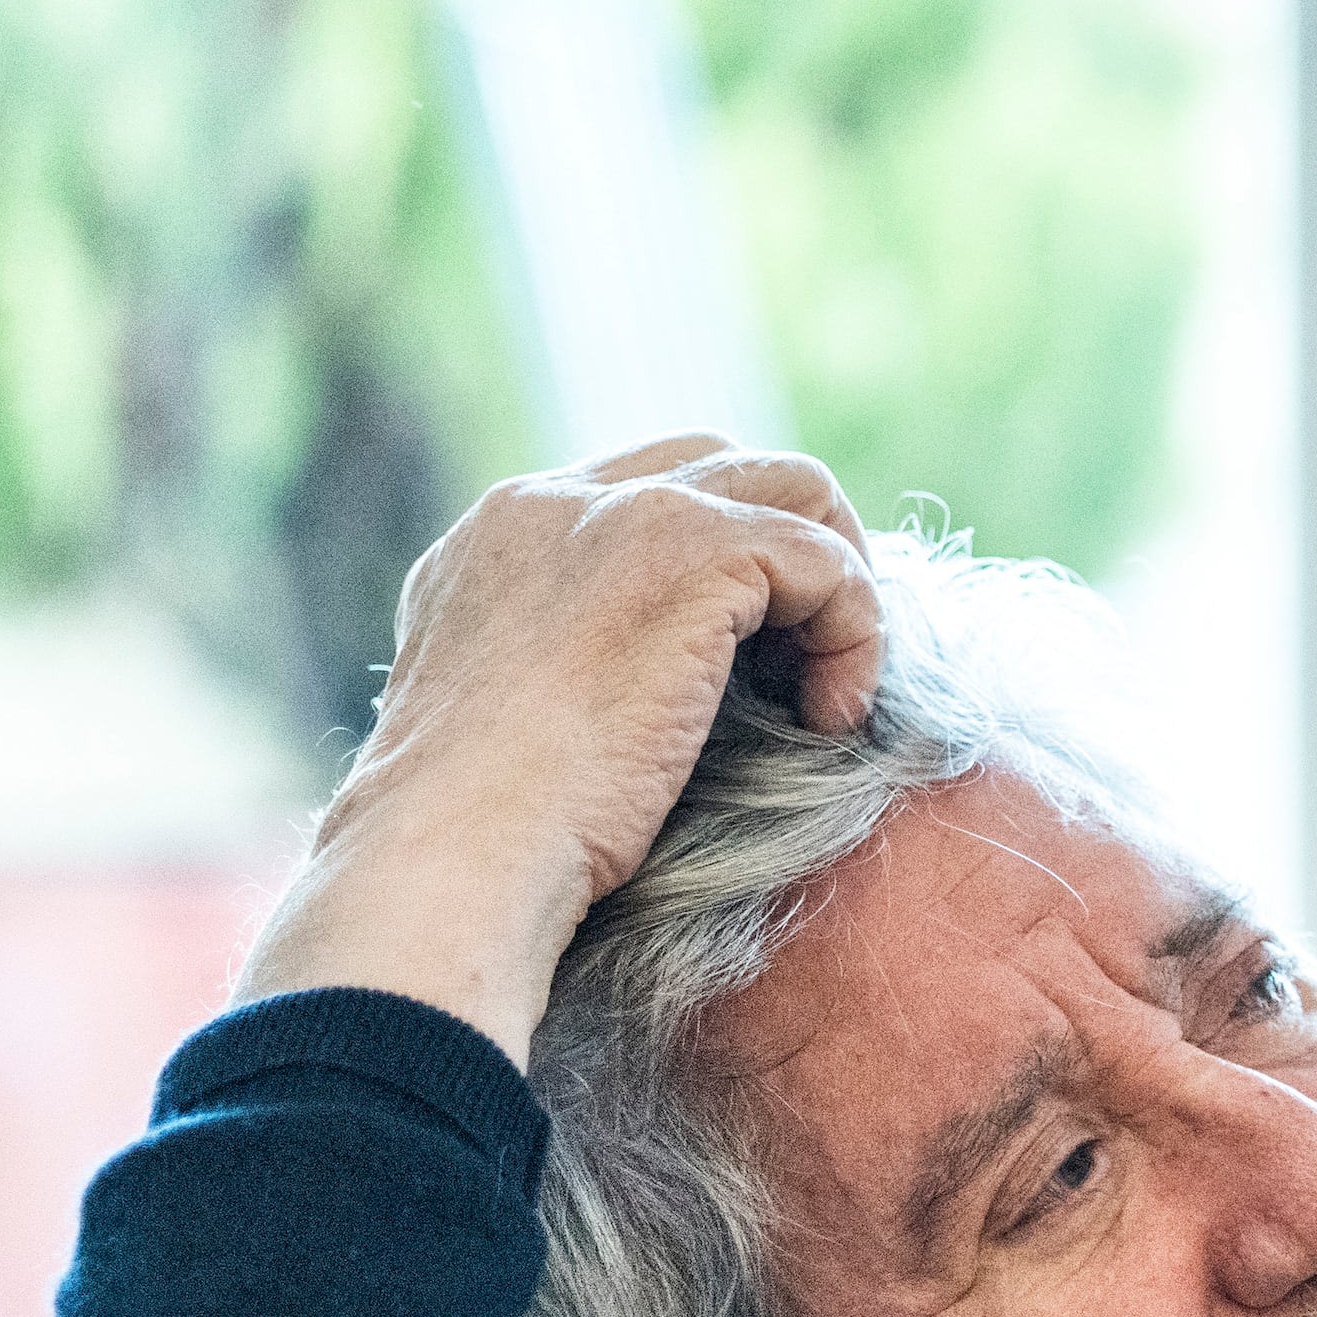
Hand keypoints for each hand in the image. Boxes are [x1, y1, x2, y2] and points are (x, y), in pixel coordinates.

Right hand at [238, 437, 884, 1061]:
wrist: (460, 851)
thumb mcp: (514, 721)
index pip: (647, 491)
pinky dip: (857, 636)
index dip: (726, 566)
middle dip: (793, 554)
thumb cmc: (489, 838)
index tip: (752, 670)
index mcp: (504, 536)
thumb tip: (664, 684)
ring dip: (838, 588)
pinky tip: (827, 722)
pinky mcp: (691, 553)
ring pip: (793, 490)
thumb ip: (569, 664)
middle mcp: (556, 501)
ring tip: (829, 695)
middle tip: (810, 668)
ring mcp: (624, 512)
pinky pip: (826, 561)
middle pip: (727, 465)